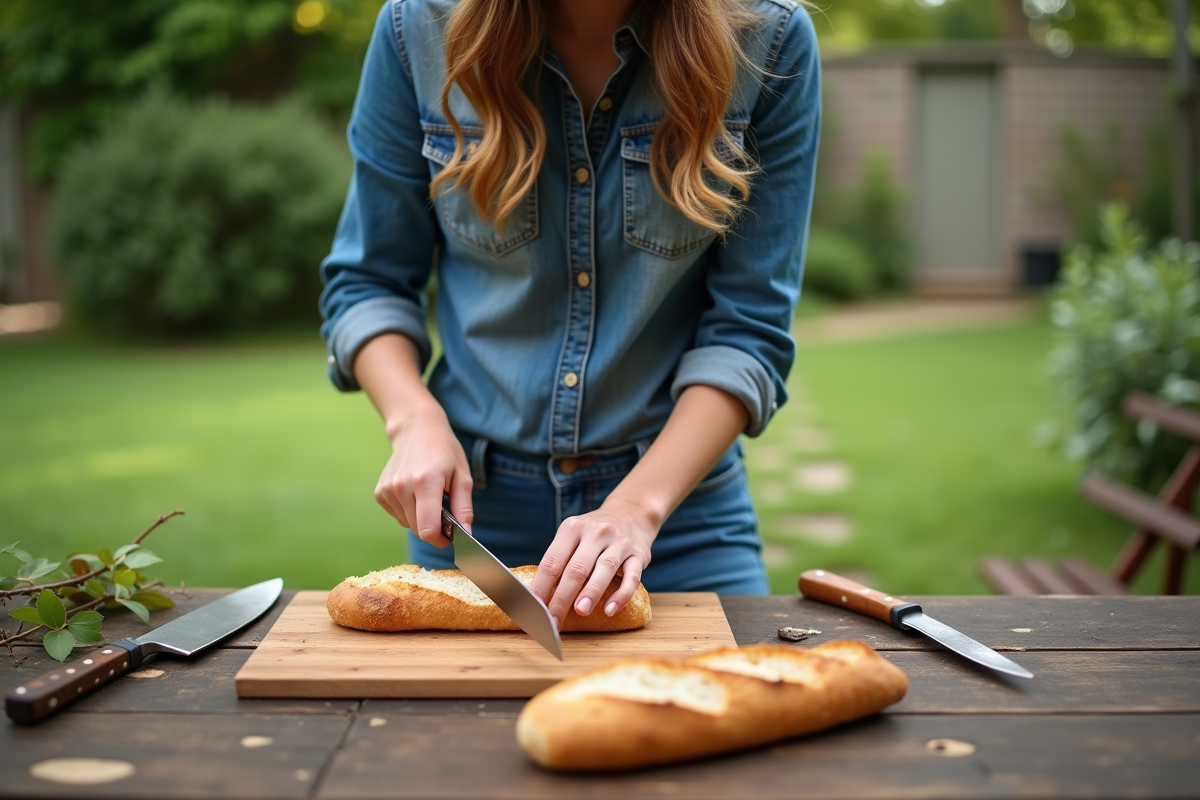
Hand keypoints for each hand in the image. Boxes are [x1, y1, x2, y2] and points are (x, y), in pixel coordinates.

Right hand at [374, 406, 471, 546]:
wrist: (416, 430)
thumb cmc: (444, 451)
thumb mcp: (462, 476)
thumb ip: (464, 508)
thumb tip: (466, 534)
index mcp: (425, 482)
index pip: (427, 529)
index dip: (440, 540)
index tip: (450, 537)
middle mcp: (402, 486)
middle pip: (418, 530)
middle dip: (433, 529)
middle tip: (444, 511)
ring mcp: (388, 490)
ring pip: (407, 524)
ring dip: (421, 519)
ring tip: (429, 496)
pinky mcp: (380, 493)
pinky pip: (398, 515)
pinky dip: (409, 512)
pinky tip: (415, 494)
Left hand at [530, 496, 655, 627]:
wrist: (631, 512)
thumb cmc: (593, 534)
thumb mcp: (573, 535)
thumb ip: (560, 561)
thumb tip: (539, 598)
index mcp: (572, 529)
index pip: (552, 561)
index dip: (541, 587)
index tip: (534, 609)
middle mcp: (595, 533)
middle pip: (576, 568)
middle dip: (563, 597)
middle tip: (554, 621)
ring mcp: (619, 542)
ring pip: (604, 569)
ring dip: (591, 592)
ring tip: (581, 611)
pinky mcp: (638, 554)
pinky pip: (632, 577)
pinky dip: (622, 594)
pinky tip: (611, 609)